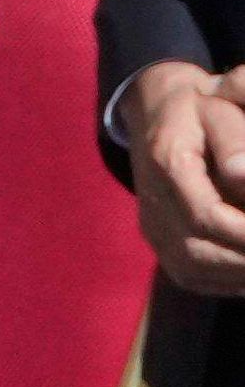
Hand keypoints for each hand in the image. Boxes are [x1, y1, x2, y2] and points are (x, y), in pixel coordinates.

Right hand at [122, 60, 244, 295]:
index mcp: (167, 165)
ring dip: (239, 272)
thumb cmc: (198, 108)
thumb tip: (244, 176)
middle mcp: (151, 201)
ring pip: (193, 269)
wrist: (153, 110)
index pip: (207, 216)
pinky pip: (190, 274)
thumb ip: (236, 139)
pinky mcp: (157, 240)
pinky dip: (226, 280)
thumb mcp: (221, 106)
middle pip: (200, 252)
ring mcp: (150, 225)